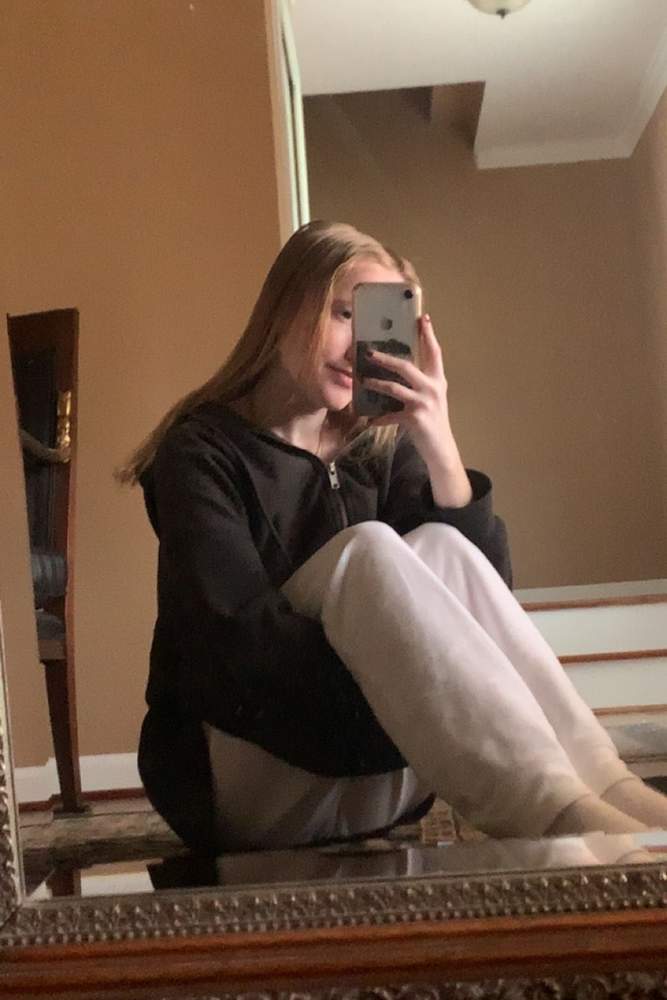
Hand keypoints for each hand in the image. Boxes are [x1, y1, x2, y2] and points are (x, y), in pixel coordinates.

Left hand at [364, 314, 472, 507]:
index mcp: (438, 380)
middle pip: (406, 366)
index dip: (428, 334)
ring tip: (363, 380)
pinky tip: (369, 421)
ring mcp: (424, 403)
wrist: (440, 449)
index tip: (423, 317)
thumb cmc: (433, 422)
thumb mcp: (431, 399)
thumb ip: (419, 384)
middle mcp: (433, 388)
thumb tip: (397, 371)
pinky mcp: (414, 418)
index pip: (434, 352)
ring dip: (376, 383)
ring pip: (394, 387)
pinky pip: (390, 415)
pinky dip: (378, 418)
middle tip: (369, 352)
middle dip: (386, 358)